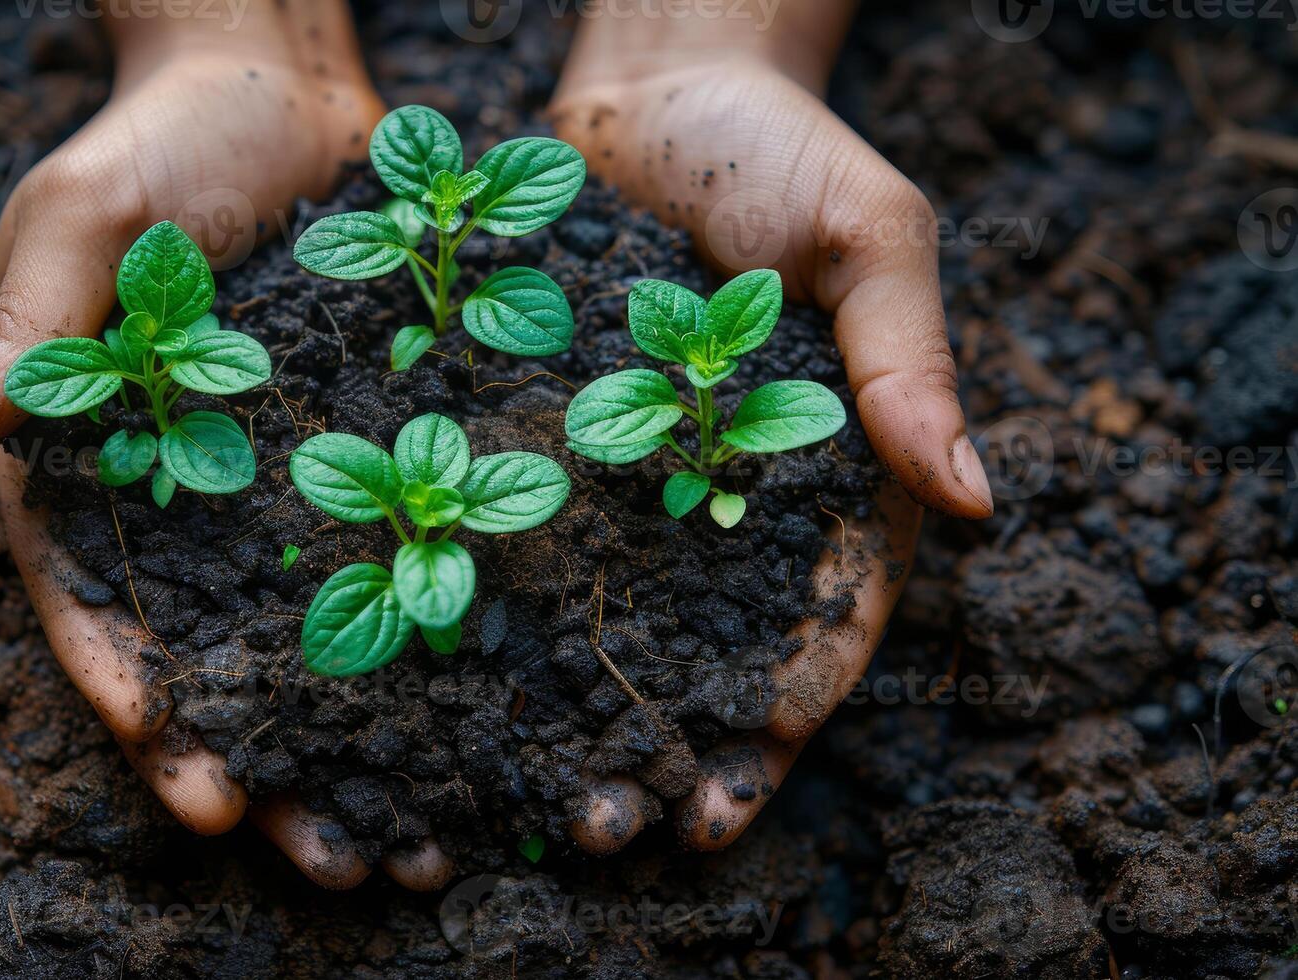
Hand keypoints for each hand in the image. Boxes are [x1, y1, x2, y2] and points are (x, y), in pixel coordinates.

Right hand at [0, 8, 454, 888]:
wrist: (282, 90)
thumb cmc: (160, 142)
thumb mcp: (82, 216)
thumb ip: (30, 325)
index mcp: (90, 460)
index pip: (90, 596)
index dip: (126, 682)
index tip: (175, 756)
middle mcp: (185, 496)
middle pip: (209, 649)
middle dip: (250, 751)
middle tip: (310, 844)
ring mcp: (281, 483)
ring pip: (311, 625)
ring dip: (353, 728)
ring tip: (409, 823)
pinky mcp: (370, 449)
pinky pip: (401, 547)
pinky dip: (435, 622)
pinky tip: (491, 696)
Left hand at [542, 20, 988, 850]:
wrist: (649, 86)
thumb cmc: (780, 147)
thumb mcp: (870, 233)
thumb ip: (907, 357)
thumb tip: (980, 497)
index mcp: (822, 477)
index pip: (817, 622)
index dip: (776, 717)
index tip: (725, 796)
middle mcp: (718, 500)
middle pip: (696, 650)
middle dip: (655, 748)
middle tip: (599, 829)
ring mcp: (622, 478)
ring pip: (595, 615)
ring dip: (554, 712)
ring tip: (504, 796)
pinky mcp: (534, 437)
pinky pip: (503, 532)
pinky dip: (473, 607)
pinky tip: (422, 678)